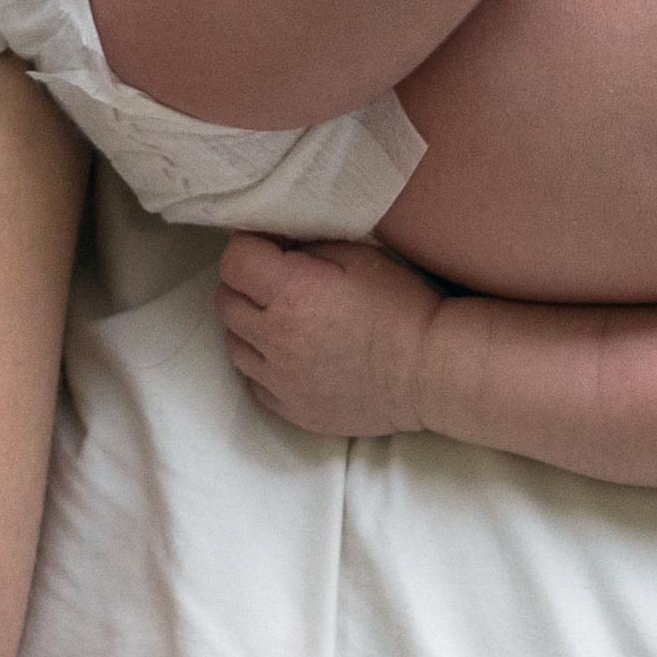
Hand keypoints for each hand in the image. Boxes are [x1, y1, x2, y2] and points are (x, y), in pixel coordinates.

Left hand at [219, 234, 442, 438]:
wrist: (431, 372)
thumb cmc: (402, 306)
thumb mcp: (358, 256)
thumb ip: (305, 248)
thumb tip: (273, 246)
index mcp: (292, 294)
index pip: (234, 261)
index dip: (249, 247)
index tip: (269, 247)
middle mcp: (276, 339)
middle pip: (225, 302)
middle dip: (244, 284)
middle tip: (276, 280)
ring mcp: (280, 381)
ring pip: (233, 344)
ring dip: (249, 326)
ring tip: (283, 319)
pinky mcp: (290, 410)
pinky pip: (253, 382)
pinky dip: (263, 365)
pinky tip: (290, 355)